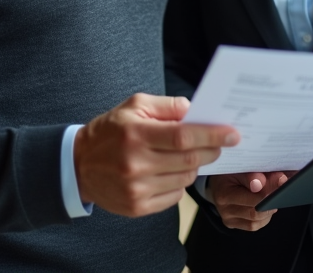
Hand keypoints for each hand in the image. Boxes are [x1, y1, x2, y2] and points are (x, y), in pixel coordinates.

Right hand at [74, 93, 238, 216]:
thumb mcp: (134, 106)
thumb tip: (196, 111)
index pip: (183, 137)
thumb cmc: (110, 130)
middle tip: (221, 142)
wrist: (79, 165)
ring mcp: (137, 189)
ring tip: (190, 155)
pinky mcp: (137, 207)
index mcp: (135, 135)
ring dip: (195, 166)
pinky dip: (180, 183)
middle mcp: (136, 164)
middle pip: (189, 160)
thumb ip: (167, 106)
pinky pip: (175, 196)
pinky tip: (171, 171)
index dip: (212, 135)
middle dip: (212, 150)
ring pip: (185, 179)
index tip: (233, 133)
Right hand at [208, 171, 289, 230]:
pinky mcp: (233, 225)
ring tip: (273, 196)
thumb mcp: (239, 168)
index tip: (282, 181)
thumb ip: (253, 176)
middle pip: (255, 212)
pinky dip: (264, 216)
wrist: (217, 182)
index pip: (252, 198)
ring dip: (268, 209)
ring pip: (257, 221)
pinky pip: (254, 225)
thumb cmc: (230, 172)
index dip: (269, 191)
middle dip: (271, 201)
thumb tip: (268, 182)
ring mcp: (228, 219)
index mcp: (224, 193)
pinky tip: (266, 206)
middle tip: (283, 189)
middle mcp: (224, 209)